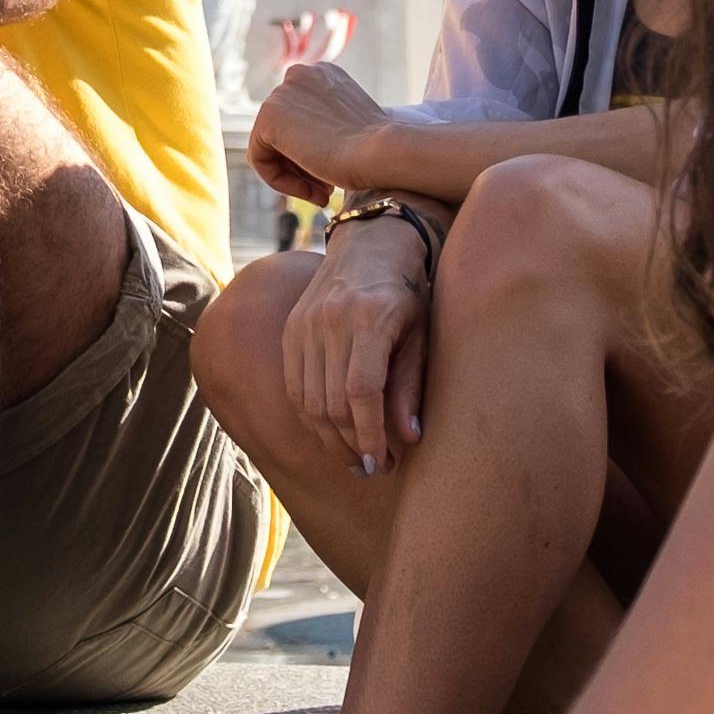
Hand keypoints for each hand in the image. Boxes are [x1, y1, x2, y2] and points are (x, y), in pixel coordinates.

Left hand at [247, 58, 394, 208]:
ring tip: (322, 194)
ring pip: (271, 147)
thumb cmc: (378, 149)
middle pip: (284, 133)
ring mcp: (282, 93)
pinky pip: (260, 159)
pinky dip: (281, 182)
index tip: (333, 176)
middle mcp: (300, 75)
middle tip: (326, 191)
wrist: (384, 151)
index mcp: (323, 75)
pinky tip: (311, 191)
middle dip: (302, 166)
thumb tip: (304, 146)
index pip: (301, 120)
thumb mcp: (351, 129)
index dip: (314, 154)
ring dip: (295, 176)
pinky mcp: (269, 116)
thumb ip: (326, 127)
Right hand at [281, 226, 431, 474]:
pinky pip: (294, 385)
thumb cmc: (408, 292)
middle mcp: (329, 321)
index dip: (369, 433)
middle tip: (371, 469)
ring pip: (308, 400)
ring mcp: (304, 324)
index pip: (360, 390)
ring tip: (352, 459)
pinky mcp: (291, 330)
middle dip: (350, 444)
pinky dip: (310, 416)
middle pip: (331, 401)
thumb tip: (408, 439)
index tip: (381, 462)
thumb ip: (411, 384)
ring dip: (329, 438)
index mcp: (368, 318)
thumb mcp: (421, 333)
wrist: (371, 244)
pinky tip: (331, 433)